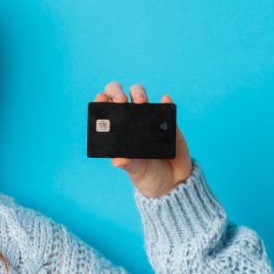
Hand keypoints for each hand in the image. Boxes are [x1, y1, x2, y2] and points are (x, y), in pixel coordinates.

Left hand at [95, 81, 192, 197]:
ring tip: (140, 101)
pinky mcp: (167, 122)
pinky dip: (165, 101)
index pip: (105, 111)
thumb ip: (127, 164)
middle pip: (120, 96)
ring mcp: (149, 119)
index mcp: (117, 132)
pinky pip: (166, 106)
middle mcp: (130, 121)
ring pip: (140, 96)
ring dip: (138, 92)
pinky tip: (164, 99)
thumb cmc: (148, 174)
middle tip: (121, 100)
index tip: (101, 99)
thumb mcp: (135, 171)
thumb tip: (116, 160)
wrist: (172, 181)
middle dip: (118, 92)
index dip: (102, 101)